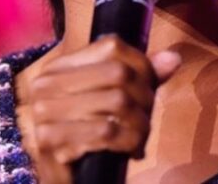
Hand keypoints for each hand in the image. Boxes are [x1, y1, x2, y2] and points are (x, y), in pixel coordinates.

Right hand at [15, 35, 181, 183]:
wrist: (61, 178)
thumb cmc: (88, 134)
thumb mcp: (111, 99)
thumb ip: (140, 76)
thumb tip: (173, 58)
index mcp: (59, 66)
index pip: (112, 46)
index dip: (142, 66)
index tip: (149, 88)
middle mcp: (46, 84)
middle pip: (119, 73)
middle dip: (144, 97)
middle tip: (145, 118)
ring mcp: (44, 111)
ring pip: (118, 101)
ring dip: (140, 124)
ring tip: (140, 136)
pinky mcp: (50, 140)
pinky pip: (107, 132)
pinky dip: (128, 142)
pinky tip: (129, 150)